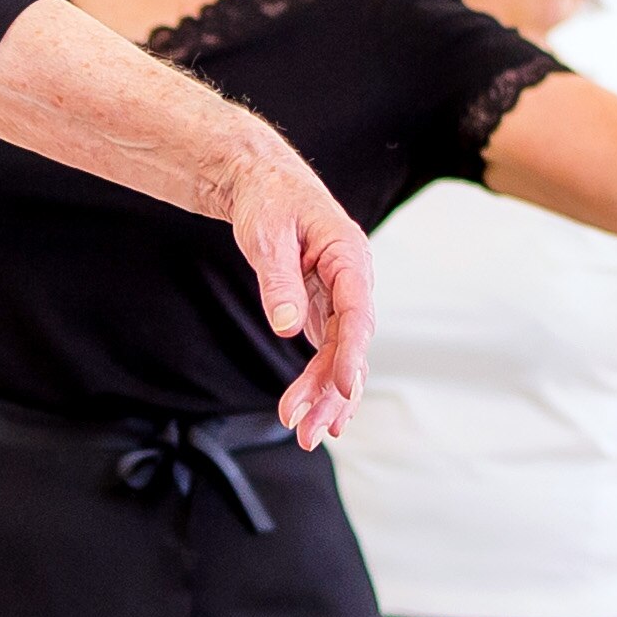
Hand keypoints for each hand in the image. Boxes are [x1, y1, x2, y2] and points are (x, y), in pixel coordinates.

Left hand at [220, 139, 372, 445]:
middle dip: (330, 390)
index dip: (352, 355)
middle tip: (305, 430)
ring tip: (306, 435)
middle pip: (349, 344)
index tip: (345, 391)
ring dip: (325, 395)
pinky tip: (321, 415)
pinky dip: (323, 382)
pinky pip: (330, 350)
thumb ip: (278, 281)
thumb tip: (288, 328)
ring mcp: (341, 296)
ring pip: (340, 354)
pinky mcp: (325, 307)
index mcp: (348, 255)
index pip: (356, 313)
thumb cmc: (267, 198)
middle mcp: (352, 280)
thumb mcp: (266, 235)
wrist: (260, 181)